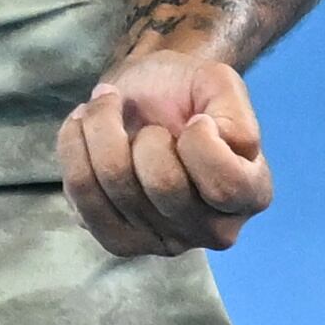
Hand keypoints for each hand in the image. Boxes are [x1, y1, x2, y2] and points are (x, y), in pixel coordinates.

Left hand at [56, 50, 272, 256]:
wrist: (147, 96)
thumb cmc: (188, 92)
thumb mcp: (219, 83)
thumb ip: (233, 110)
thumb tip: (219, 143)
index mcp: (250, 193)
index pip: (225, 184)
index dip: (201, 143)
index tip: (194, 119)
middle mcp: (213, 229)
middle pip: (164, 186)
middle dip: (148, 135)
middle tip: (149, 120)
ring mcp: (164, 242)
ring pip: (116, 187)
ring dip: (102, 129)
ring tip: (106, 106)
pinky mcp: (118, 241)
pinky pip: (82, 198)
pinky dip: (74, 149)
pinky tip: (82, 125)